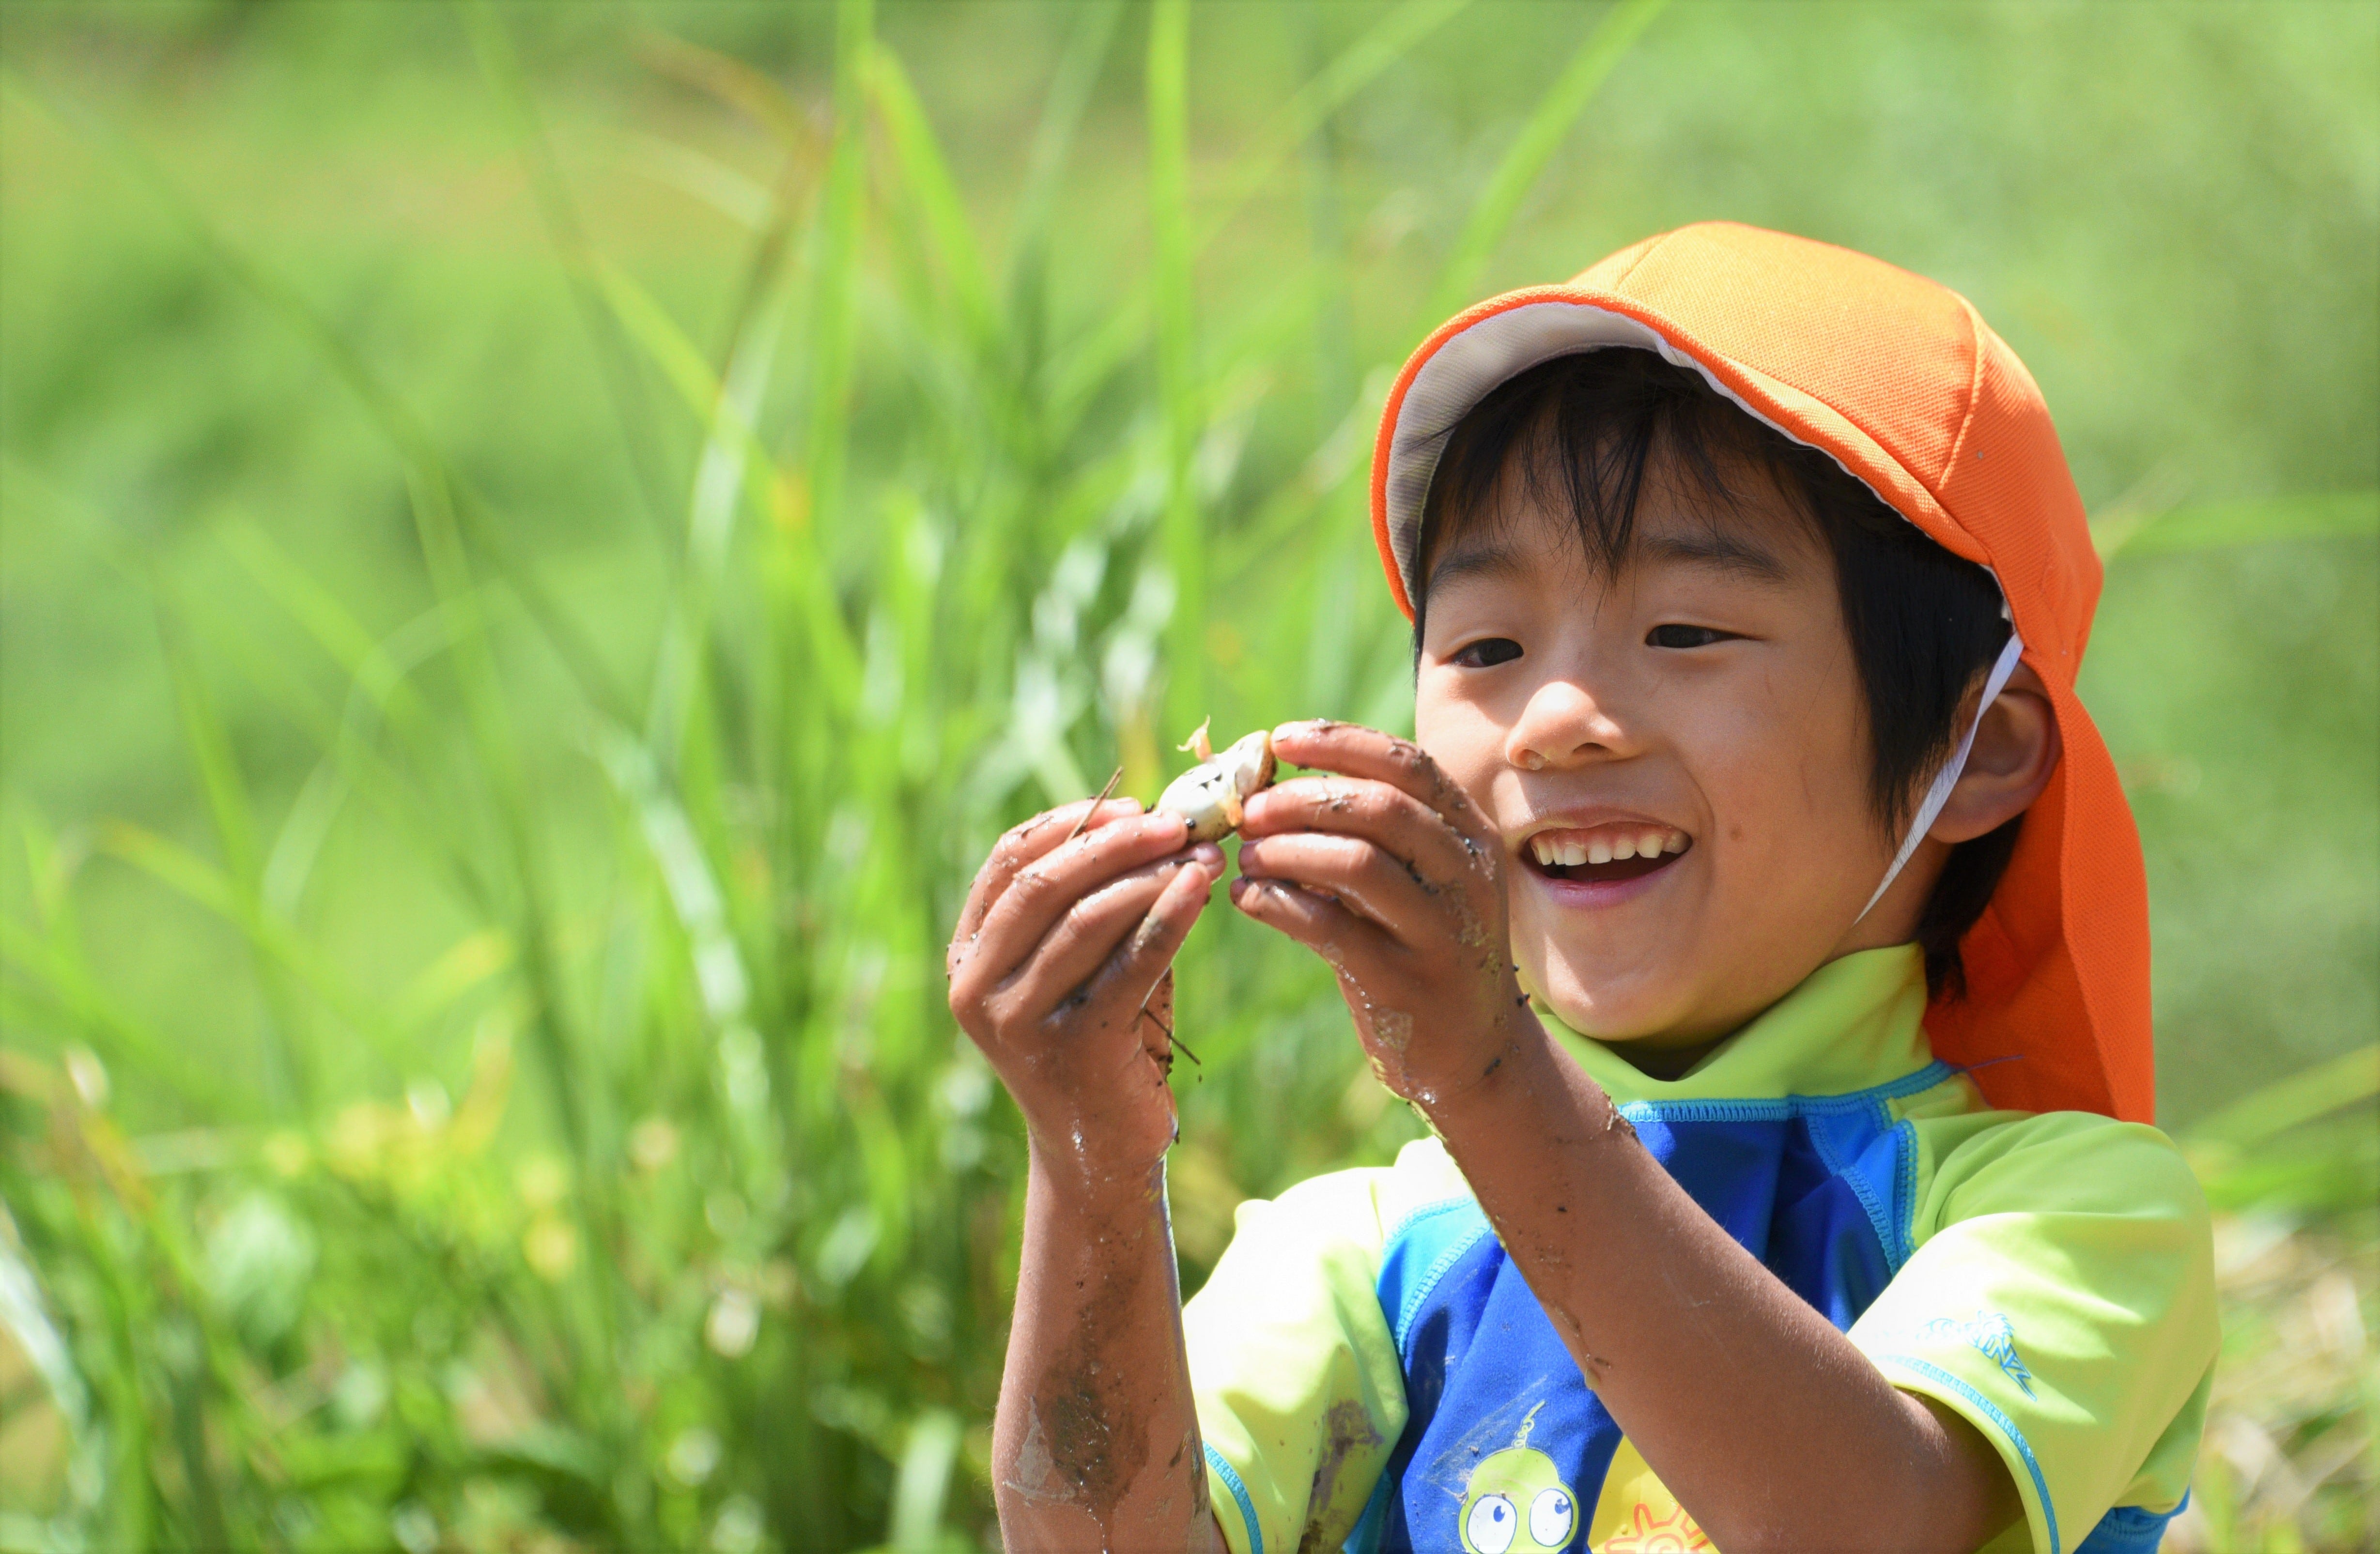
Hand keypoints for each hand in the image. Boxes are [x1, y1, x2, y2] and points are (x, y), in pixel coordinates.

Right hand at [947, 797, 1223, 1188]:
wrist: (1099, 1148)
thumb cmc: (1100, 1041)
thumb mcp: (1080, 966)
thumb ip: (1094, 902)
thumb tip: (1152, 817)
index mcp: (967, 956)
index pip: (1008, 861)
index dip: (1070, 822)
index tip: (1132, 805)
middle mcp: (976, 987)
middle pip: (1043, 882)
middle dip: (1115, 842)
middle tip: (1177, 820)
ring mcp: (1017, 1021)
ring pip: (1084, 917)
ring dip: (1149, 874)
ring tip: (1202, 853)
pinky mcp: (1071, 1047)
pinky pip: (1128, 963)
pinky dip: (1169, 916)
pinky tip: (1203, 890)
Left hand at [1230, 721, 1535, 1110]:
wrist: (1474, 1049)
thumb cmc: (1424, 946)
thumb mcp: (1419, 880)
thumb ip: (1370, 832)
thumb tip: (1274, 783)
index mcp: (1470, 834)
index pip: (1406, 764)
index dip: (1340, 743)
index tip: (1280, 740)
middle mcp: (1467, 874)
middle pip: (1380, 806)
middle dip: (1301, 798)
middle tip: (1248, 810)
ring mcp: (1441, 929)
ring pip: (1356, 862)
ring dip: (1286, 849)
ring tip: (1247, 856)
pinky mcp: (1404, 981)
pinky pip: (1328, 927)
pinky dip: (1276, 904)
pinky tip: (1247, 898)